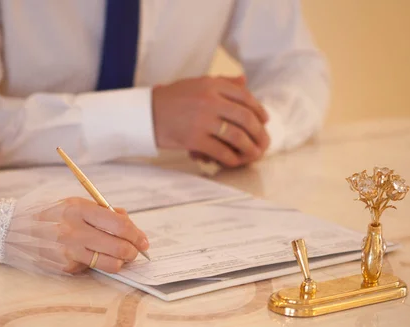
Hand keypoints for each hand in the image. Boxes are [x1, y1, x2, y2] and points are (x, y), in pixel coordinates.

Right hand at [5, 197, 149, 273]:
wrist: (11, 231)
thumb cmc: (49, 215)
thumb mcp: (72, 203)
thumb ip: (101, 210)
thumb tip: (127, 220)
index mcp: (78, 209)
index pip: (119, 224)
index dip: (136, 234)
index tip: (143, 240)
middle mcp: (74, 230)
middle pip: (119, 246)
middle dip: (133, 251)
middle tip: (135, 252)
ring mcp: (68, 251)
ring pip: (110, 264)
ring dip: (120, 262)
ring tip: (119, 258)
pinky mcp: (64, 267)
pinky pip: (91, 269)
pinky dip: (96, 265)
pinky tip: (89, 258)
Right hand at [152, 75, 269, 166]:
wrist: (145, 114)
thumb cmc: (171, 100)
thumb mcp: (196, 84)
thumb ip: (221, 82)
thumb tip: (245, 81)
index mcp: (211, 84)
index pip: (244, 96)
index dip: (258, 110)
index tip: (264, 120)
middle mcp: (209, 100)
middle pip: (245, 117)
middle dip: (258, 132)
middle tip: (263, 141)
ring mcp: (202, 121)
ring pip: (237, 136)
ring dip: (249, 148)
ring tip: (254, 154)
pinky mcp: (194, 139)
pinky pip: (221, 151)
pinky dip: (231, 158)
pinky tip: (234, 161)